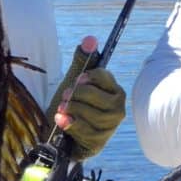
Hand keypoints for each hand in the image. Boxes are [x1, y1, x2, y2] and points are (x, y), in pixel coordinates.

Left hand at [47, 36, 125, 159]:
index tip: (77, 80)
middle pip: (94, 95)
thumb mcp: (75, 82)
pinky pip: (84, 130)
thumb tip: (89, 40)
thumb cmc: (74, 105)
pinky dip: (69, 124)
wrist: (64, 134)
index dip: (87, 77)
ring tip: (62, 109)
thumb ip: (82, 61)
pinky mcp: (100, 141)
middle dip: (75, 94)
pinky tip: (62, 121)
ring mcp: (110, 126)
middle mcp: (118, 108)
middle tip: (65, 96)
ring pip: (89, 113)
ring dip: (71, 109)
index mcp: (115, 90)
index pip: (103, 76)